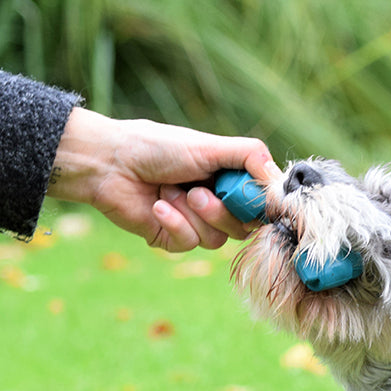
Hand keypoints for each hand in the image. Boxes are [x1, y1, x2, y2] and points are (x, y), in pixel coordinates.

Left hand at [48, 108, 281, 251]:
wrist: (108, 163)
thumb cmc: (157, 147)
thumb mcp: (210, 146)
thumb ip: (250, 156)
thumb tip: (282, 180)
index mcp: (229, 180)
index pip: (261, 205)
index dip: (260, 207)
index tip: (254, 200)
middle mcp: (216, 203)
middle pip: (244, 227)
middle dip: (220, 210)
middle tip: (197, 190)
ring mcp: (195, 223)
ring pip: (218, 239)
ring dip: (193, 215)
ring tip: (170, 191)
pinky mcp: (174, 239)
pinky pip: (190, 244)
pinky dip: (174, 223)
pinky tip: (157, 205)